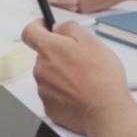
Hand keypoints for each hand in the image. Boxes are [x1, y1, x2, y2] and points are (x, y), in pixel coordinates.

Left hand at [22, 18, 131, 135]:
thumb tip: (58, 28)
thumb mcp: (90, 39)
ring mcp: (43, 90)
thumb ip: (68, 27)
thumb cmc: (102, 78)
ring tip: (84, 79)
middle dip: (58, 55)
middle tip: (80, 60)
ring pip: (48, 75)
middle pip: (43, 56)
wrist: (106, 110)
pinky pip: (53, 94)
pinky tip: (80, 93)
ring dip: (61, 74)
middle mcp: (41, 69)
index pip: (29, 32)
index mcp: (49, 49)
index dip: (38, 26)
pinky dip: (63, 92)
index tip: (45, 26)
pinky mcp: (49, 107)